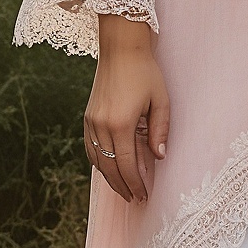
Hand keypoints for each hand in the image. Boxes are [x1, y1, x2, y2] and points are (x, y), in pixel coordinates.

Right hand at [87, 14, 169, 203]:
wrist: (121, 48)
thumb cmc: (145, 72)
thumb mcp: (160, 101)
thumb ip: (160, 130)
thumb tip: (159, 156)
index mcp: (121, 123)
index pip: (127, 164)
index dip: (135, 183)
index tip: (144, 196)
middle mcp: (101, 125)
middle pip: (110, 167)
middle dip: (123, 186)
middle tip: (135, 199)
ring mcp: (91, 120)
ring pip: (97, 159)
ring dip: (109, 177)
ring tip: (123, 189)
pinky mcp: (88, 115)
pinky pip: (90, 147)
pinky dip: (98, 162)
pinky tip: (108, 168)